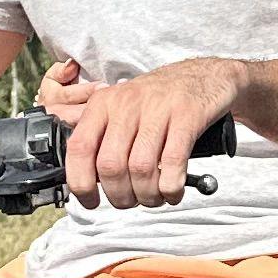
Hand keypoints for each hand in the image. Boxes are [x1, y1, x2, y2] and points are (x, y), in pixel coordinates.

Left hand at [37, 55, 244, 210]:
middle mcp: (127, 104)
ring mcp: (158, 109)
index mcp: (103, 104)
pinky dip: (171, 188)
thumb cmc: (157, 100)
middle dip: (119, 196)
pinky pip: (173, 163)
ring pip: (140, 168)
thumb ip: (97, 135)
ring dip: (146, 195)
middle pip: (111, 165)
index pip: (79, 148)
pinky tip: (172, 192)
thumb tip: (73, 174)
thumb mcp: (120, 107)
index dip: (80, 183)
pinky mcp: (187, 116)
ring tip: (153, 198)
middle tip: (130, 201)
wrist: (204, 75)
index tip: (90, 202)